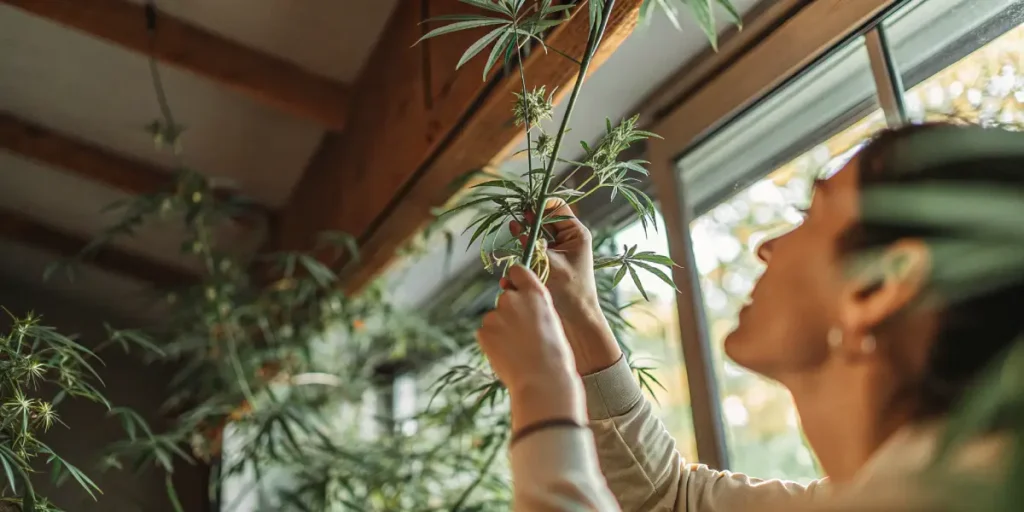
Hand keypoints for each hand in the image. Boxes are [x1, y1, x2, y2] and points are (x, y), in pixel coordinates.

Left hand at [477, 265, 585, 429]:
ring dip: (501, 330)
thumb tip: (511, 295)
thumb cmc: (554, 355)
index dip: (516, 279)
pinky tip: (507, 355)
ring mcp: (496, 314)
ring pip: (495, 318)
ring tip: (518, 350)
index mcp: (535, 294)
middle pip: (505, 297)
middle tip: (523, 335)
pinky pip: (486, 333)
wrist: (542, 380)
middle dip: (509, 311)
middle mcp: (513, 299)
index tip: (516, 287)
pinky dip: (492, 343)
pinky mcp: (483, 331)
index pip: (518, 270)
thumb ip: (533, 305)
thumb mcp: (551, 321)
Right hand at [508, 200, 621, 374]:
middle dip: (528, 223)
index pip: (557, 207)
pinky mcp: (546, 265)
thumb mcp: (552, 263)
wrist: (576, 320)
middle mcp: (566, 239)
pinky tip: (513, 271)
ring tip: (513, 241)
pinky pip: (531, 255)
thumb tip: (520, 227)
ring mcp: (556, 252)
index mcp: (576, 234)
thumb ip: (535, 244)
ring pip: (535, 237)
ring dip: (523, 241)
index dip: (541, 204)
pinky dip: (522, 259)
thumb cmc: (571, 291)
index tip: (526, 208)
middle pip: (543, 220)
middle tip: (516, 224)